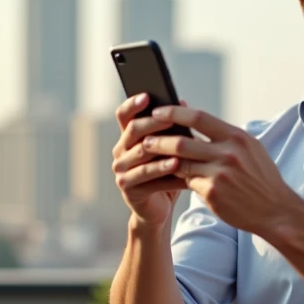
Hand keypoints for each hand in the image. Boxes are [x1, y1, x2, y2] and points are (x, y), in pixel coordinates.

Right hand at [111, 93, 189, 226]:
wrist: (160, 208)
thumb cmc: (167, 173)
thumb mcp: (171, 149)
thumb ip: (172, 128)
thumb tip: (183, 102)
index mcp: (128, 138)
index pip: (124, 115)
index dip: (132, 104)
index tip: (147, 95)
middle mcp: (120, 152)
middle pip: (133, 131)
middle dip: (153, 123)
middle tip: (171, 118)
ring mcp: (121, 171)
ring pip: (141, 154)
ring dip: (162, 148)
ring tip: (180, 143)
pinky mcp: (128, 189)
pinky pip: (147, 176)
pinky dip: (164, 171)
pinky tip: (179, 166)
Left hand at [141, 105, 302, 235]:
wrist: (275, 210)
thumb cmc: (261, 179)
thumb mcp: (250, 150)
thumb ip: (226, 136)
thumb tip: (199, 119)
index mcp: (237, 137)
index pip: (200, 117)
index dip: (175, 113)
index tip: (159, 111)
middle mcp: (228, 152)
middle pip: (184, 140)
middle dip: (160, 138)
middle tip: (144, 137)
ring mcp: (220, 173)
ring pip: (180, 162)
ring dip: (161, 159)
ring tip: (148, 156)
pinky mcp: (212, 192)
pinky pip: (186, 182)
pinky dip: (173, 178)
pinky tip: (162, 177)